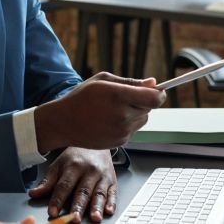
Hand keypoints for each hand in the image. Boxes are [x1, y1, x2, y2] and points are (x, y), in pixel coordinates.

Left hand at [28, 148, 115, 222]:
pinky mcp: (112, 181)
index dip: (58, 199)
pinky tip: (109, 211)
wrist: (95, 142)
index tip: (52, 211)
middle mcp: (88, 171)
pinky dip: (112, 202)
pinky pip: (113, 193)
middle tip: (74, 219)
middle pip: (83, 191)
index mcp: (73, 166)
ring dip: (97, 207)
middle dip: (78, 206)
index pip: (64, 185)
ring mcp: (102, 176)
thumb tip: (33, 193)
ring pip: (99, 193)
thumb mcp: (59, 165)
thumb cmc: (76, 156)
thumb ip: (48, 182)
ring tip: (95, 218)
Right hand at [34, 73, 166, 152]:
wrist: (64, 122)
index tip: (157, 90)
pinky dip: (127, 124)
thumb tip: (153, 83)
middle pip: (150, 108)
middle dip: (143, 102)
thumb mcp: (103, 80)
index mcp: (119, 96)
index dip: (159, 94)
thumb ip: (130, 82)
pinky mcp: (120, 142)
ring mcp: (122, 131)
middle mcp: (123, 115)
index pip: (155, 98)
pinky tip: (109, 120)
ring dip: (136, 113)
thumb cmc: (81, 97)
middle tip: (125, 98)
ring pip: (143, 120)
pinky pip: (133, 130)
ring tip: (114, 109)